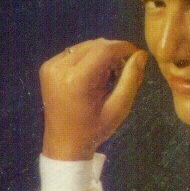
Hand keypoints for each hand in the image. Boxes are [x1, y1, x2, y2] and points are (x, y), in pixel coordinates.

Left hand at [39, 38, 147, 159]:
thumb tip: (141, 54)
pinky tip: (95, 74)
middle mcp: (59, 68)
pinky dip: (90, 58)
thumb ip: (132, 78)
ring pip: (86, 46)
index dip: (124, 47)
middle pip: (95, 45)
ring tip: (111, 73)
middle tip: (125, 69)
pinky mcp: (48, 66)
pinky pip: (76, 52)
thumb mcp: (119, 107)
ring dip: (103, 54)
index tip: (138, 54)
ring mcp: (51, 66)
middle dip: (115, 52)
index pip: (104, 50)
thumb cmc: (95, 129)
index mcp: (76, 80)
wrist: (65, 145)